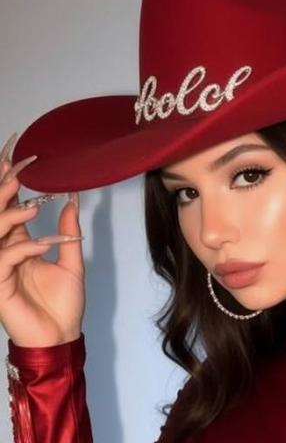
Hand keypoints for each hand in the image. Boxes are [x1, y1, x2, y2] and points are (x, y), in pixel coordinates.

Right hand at [0, 132, 85, 347]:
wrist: (62, 335)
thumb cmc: (63, 303)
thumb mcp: (71, 260)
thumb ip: (67, 230)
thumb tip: (72, 199)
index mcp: (18, 245)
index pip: (9, 209)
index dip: (9, 185)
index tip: (15, 156)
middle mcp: (4, 253)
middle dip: (3, 191)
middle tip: (17, 167)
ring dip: (11, 217)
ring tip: (32, 207)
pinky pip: (5, 259)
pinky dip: (25, 249)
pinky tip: (44, 244)